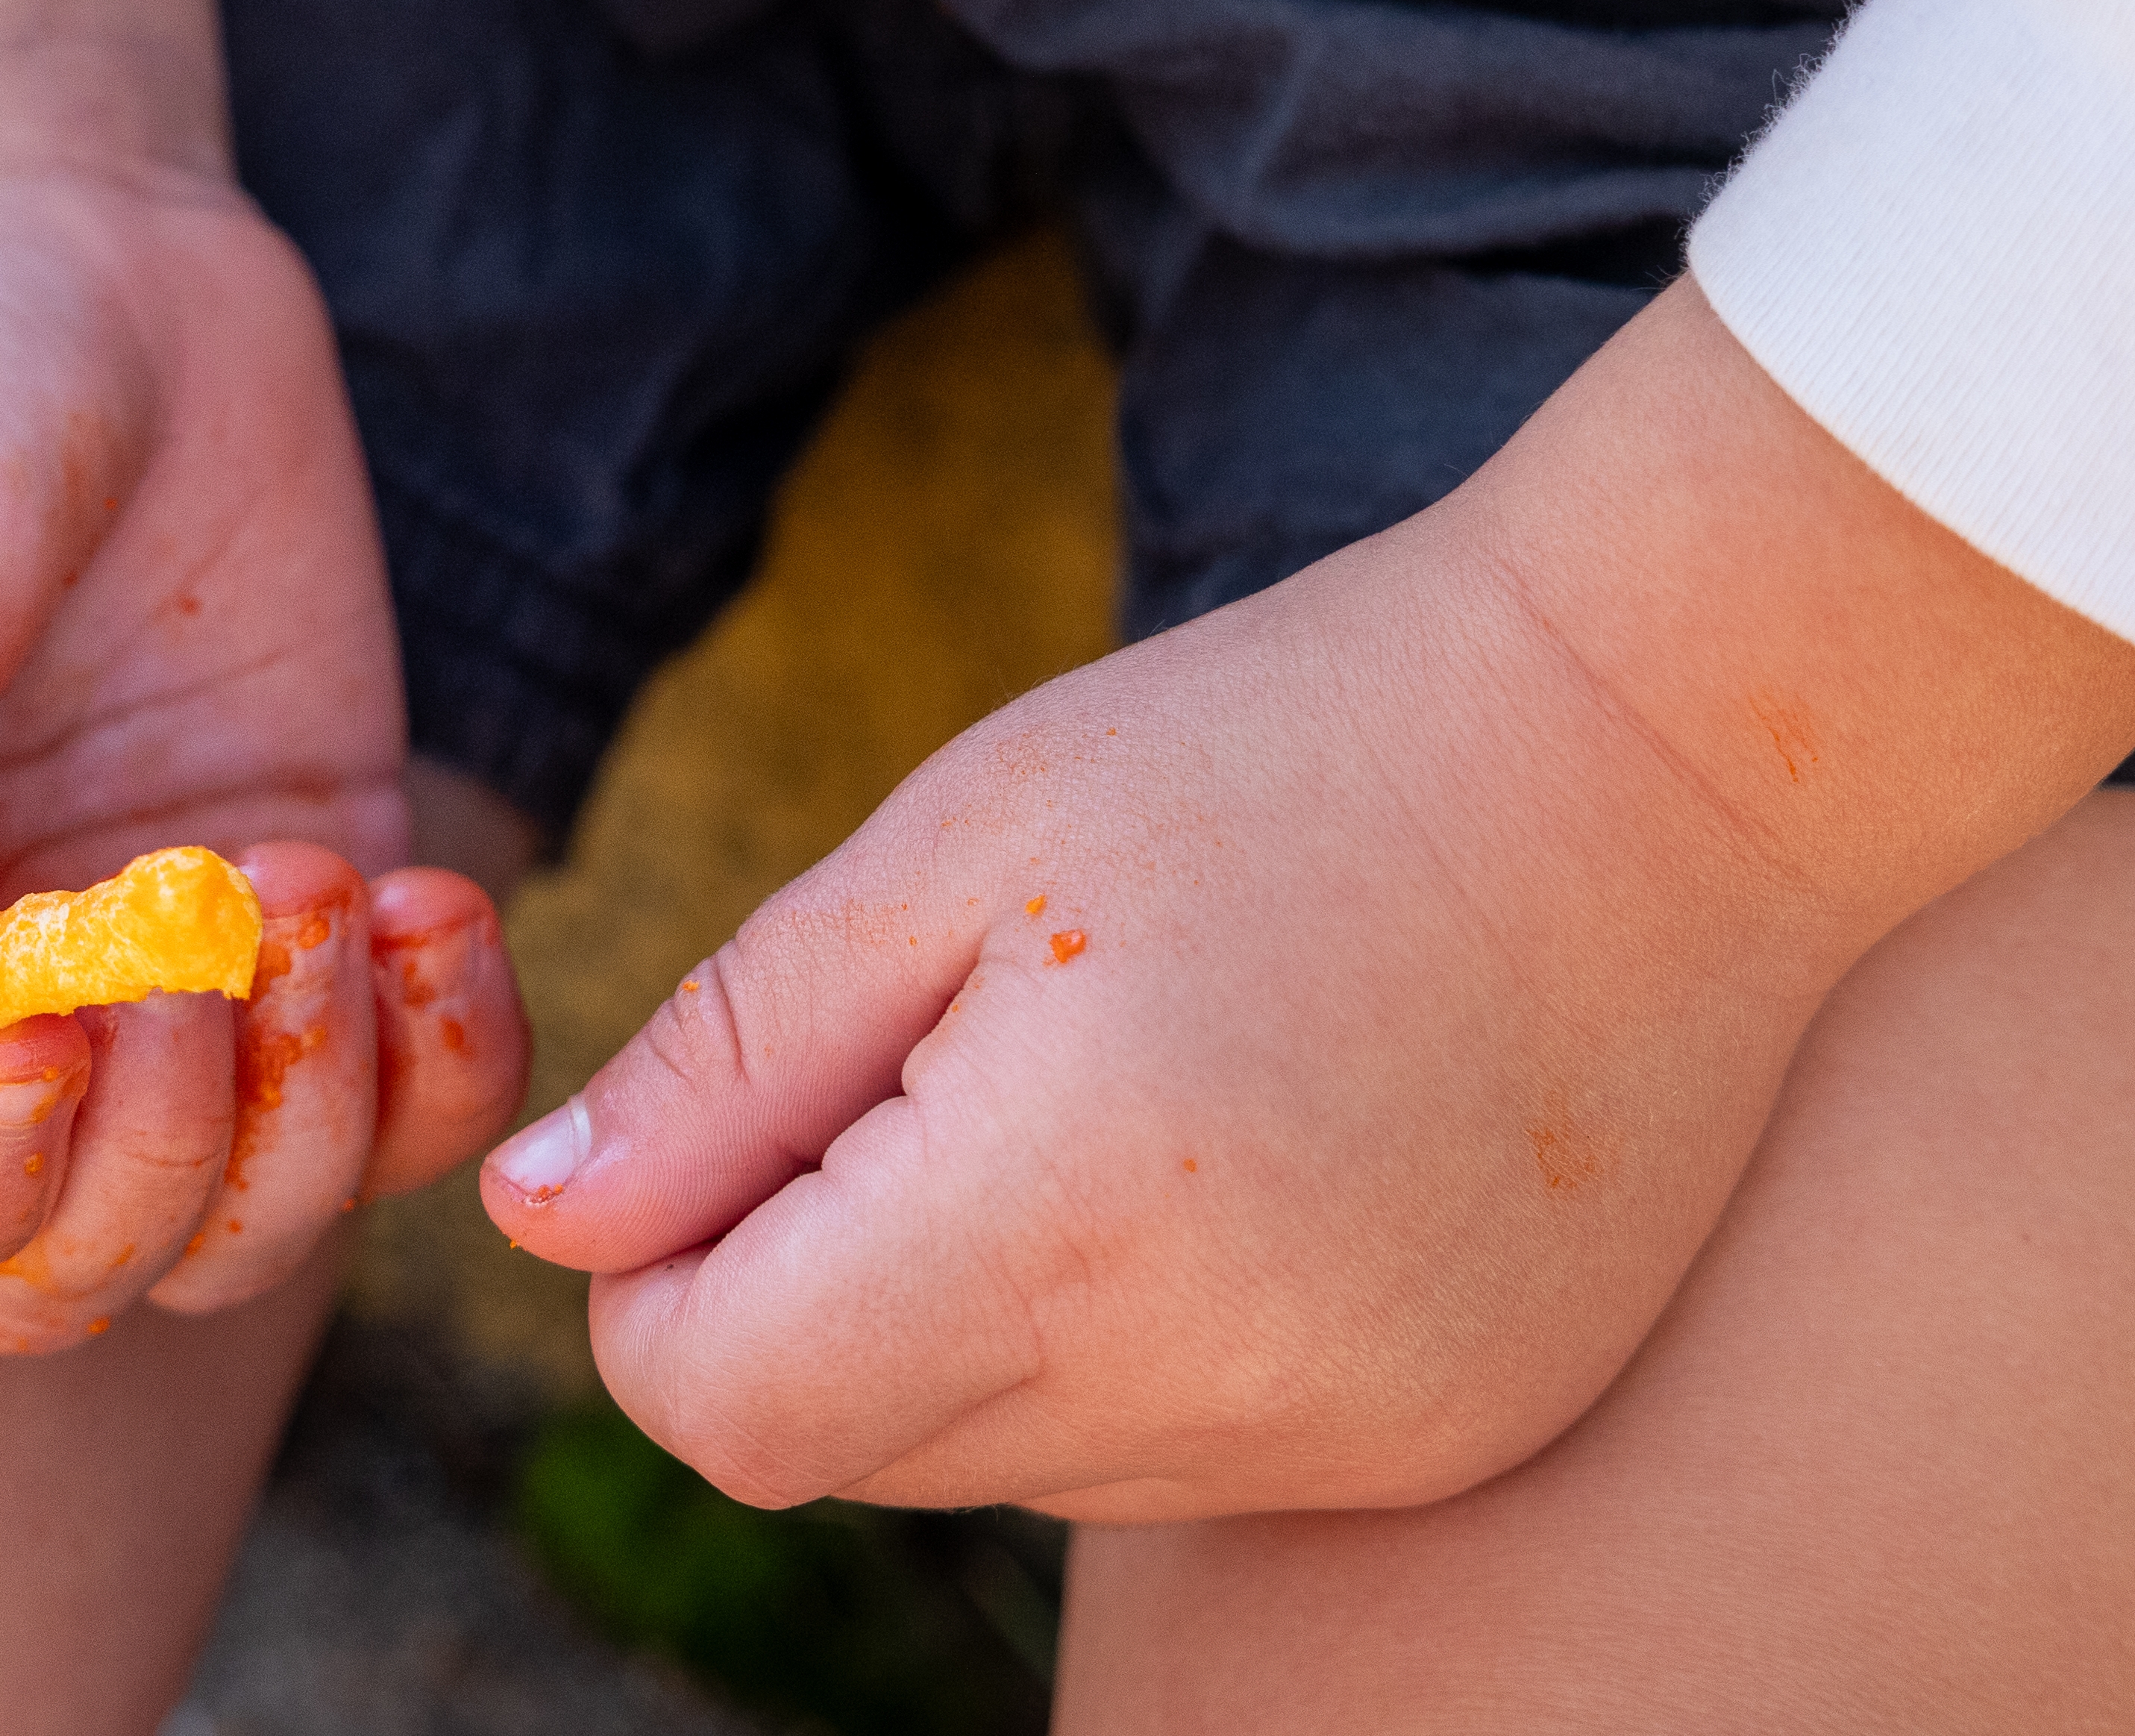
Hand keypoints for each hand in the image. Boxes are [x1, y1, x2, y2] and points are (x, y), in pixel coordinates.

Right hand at [0, 78, 526, 1347]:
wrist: (64, 234)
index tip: (57, 1032)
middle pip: (59, 1259)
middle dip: (166, 1159)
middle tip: (225, 928)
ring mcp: (146, 969)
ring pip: (243, 1217)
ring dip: (320, 1117)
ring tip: (335, 888)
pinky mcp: (304, 903)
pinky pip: (400, 1093)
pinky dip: (445, 1060)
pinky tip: (439, 905)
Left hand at [485, 283, 2134, 1518]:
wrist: (1672, 750)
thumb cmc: (1277, 746)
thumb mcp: (953, 846)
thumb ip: (729, 1057)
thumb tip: (537, 1219)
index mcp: (1067, 1215)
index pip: (721, 1404)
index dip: (653, 1286)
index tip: (722, 1130)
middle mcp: (1220, 1384)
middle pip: (844, 1450)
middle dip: (797, 1291)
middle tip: (914, 1068)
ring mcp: (1350, 1438)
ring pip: (1001, 1464)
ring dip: (962, 1318)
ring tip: (1086, 1091)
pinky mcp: (1443, 1442)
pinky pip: (1170, 1461)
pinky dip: (1121, 1343)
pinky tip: (1212, 1161)